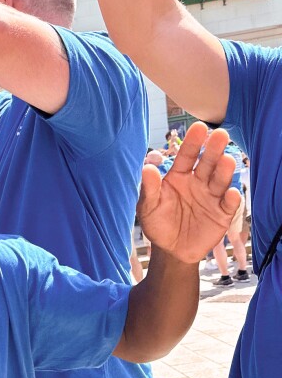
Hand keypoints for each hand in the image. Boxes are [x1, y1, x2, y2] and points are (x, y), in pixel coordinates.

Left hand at [138, 121, 241, 263]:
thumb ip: (149, 188)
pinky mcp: (222, 213)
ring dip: (224, 170)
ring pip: (220, 180)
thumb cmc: (158, 224)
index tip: (199, 127)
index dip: (193, 142)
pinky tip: (230, 193)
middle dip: (214, 150)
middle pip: (207, 163)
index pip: (187, 156)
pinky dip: (231, 198)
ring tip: (226, 160)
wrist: (170, 250)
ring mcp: (211, 197)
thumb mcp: (148, 207)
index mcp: (179, 176)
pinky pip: (229, 204)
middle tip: (220, 135)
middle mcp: (198, 182)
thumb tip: (147, 168)